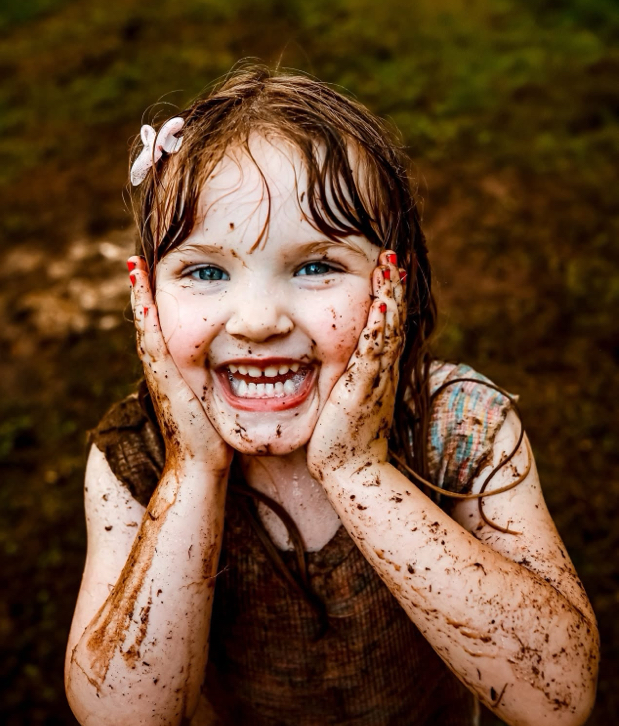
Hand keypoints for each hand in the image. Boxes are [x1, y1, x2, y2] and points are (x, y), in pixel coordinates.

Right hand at [128, 258, 231, 472]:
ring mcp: (159, 373)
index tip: (152, 270)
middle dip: (141, 290)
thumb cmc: (212, 435)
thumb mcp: (214, 397)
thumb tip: (242, 364)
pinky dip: (147, 320)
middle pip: (148, 320)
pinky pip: (154, 344)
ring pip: (146, 327)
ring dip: (139, 297)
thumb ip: (219, 378)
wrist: (199, 465)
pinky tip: (146, 299)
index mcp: (172, 368)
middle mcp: (161, 367)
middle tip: (135, 259)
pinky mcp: (164, 380)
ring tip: (134, 266)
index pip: (161, 325)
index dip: (155, 299)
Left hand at [306, 251, 406, 480]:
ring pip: (387, 328)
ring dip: (390, 295)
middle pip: (393, 318)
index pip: (385, 322)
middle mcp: (381, 368)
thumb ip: (345, 375)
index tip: (386, 265)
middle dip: (393, 285)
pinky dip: (379, 326)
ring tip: (390, 265)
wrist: (351, 471)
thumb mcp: (345, 397)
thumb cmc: (342, 437)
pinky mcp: (363, 389)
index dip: (388, 293)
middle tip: (392, 254)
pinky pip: (374, 351)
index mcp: (376, 368)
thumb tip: (332, 358)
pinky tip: (381, 304)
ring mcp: (376, 377)